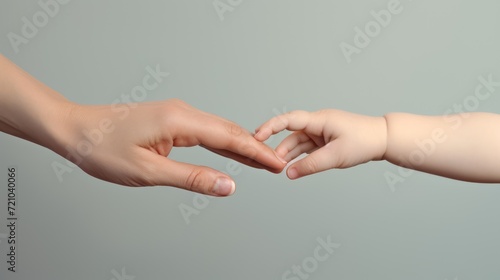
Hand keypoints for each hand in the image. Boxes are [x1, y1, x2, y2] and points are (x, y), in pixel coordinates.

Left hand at [55, 99, 285, 195]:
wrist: (75, 129)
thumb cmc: (103, 147)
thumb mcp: (148, 171)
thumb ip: (192, 177)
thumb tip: (228, 185)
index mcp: (179, 121)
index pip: (228, 137)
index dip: (255, 152)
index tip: (276, 163)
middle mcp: (182, 112)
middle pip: (228, 130)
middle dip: (255, 148)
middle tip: (277, 164)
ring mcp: (177, 114)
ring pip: (218, 130)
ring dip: (241, 146)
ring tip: (263, 161)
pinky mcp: (171, 121)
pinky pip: (205, 132)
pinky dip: (223, 143)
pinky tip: (232, 152)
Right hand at [254, 110, 386, 178]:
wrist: (384, 139)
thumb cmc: (364, 141)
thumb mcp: (335, 156)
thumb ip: (310, 165)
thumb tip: (289, 173)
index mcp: (319, 120)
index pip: (288, 120)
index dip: (270, 127)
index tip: (257, 136)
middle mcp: (318, 123)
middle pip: (291, 134)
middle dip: (278, 147)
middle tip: (268, 163)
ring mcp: (321, 132)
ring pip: (298, 143)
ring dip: (288, 154)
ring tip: (277, 167)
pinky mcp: (325, 140)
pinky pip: (307, 148)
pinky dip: (299, 157)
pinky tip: (291, 166)